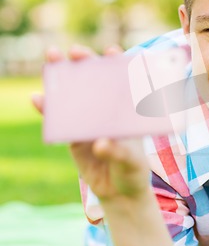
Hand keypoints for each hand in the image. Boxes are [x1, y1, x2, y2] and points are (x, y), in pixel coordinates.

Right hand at [31, 44, 151, 202]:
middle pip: (96, 82)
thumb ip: (118, 152)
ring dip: (61, 77)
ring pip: (74, 95)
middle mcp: (108, 112)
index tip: (111, 51)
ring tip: (51, 58)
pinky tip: (38, 98)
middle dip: (85, 63)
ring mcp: (89, 122)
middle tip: (75, 51)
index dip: (118, 65)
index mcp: (127, 112)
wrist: (118, 193)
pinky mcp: (73, 136)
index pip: (124, 82)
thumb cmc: (133, 172)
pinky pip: (59, 119)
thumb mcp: (132, 162)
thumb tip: (99, 143)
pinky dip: (48, 109)